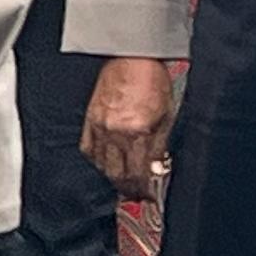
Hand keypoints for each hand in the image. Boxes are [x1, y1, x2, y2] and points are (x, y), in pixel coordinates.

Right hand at [81, 56, 177, 200]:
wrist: (131, 58)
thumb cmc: (152, 81)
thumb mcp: (166, 115)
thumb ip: (160, 146)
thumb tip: (156, 169)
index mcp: (139, 131)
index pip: (140, 172)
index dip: (144, 189)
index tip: (149, 197)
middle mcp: (117, 132)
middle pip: (119, 174)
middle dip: (128, 189)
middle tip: (135, 196)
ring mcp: (100, 127)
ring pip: (103, 166)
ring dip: (113, 178)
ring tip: (123, 182)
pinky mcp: (89, 121)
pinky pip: (89, 150)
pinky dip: (98, 161)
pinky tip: (105, 163)